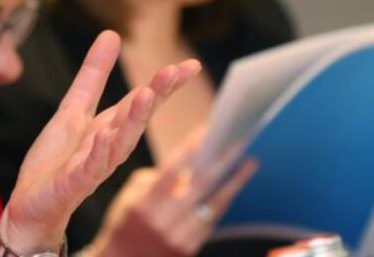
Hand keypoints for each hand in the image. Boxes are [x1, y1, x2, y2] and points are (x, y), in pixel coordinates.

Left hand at [0, 30, 200, 253]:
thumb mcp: (73, 109)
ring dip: (134, 120)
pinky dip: (97, 152)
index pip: (141, 102)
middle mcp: (108, 147)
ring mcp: (92, 167)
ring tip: (146, 94)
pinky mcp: (72, 184)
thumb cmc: (57, 161)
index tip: (190, 65)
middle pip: (136, 119)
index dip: (165, 84)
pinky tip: (103, 135)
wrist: (31, 206)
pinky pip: (88, 168)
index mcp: (110, 128)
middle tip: (175, 71)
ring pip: (119, 143)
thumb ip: (93, 75)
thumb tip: (112, 33)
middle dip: (156, 96)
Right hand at [87, 127, 257, 256]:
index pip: (172, 169)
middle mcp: (164, 221)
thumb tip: (185, 165)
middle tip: (240, 142)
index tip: (209, 129)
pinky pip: (212, 221)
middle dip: (223, 161)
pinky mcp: (190, 249)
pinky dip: (222, 202)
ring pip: (214, 205)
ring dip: (234, 182)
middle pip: (201, 185)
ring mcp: (179, 237)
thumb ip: (154, 178)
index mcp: (145, 203)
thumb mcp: (129, 196)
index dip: (191, 148)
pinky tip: (231, 188)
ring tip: (248, 163)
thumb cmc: (125, 223)